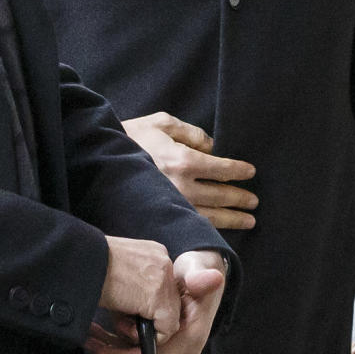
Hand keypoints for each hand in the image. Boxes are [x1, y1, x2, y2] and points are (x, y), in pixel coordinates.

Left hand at [88, 245, 225, 353]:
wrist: (197, 274)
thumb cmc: (197, 274)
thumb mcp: (198, 272)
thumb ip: (200, 277)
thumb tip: (213, 278)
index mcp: (191, 337)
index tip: (106, 350)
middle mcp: (181, 348)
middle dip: (115, 352)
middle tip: (91, 341)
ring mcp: (169, 347)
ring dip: (110, 346)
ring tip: (89, 335)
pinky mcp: (159, 342)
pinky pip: (134, 348)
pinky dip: (115, 340)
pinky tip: (97, 332)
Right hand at [122, 111, 256, 230]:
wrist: (101, 160)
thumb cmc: (132, 137)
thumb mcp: (162, 123)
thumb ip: (192, 132)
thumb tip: (212, 146)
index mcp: (183, 160)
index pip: (222, 169)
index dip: (240, 171)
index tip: (250, 172)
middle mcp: (181, 186)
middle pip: (221, 195)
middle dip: (240, 198)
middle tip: (254, 201)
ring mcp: (173, 205)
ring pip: (211, 216)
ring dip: (233, 219)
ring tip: (248, 220)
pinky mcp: (163, 216)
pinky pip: (193, 225)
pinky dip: (211, 229)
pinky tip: (221, 230)